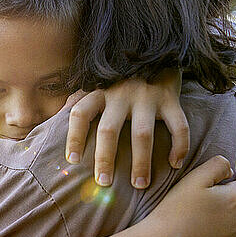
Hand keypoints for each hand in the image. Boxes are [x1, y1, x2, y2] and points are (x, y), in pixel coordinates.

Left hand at [64, 68, 188, 187]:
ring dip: (140, 163)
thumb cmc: (120, 76)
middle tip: (103, 182)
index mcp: (99, 91)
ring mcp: (146, 96)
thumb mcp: (98, 82)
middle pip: (108, 130)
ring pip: (142, 135)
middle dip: (105, 159)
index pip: (80, 113)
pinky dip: (179, 146)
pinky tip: (175, 164)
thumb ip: (79, 98)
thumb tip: (56, 118)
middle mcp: (120, 93)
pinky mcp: (170, 98)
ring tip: (140, 185)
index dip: (73, 136)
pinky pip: (178, 126)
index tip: (72, 160)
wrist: (156, 51)